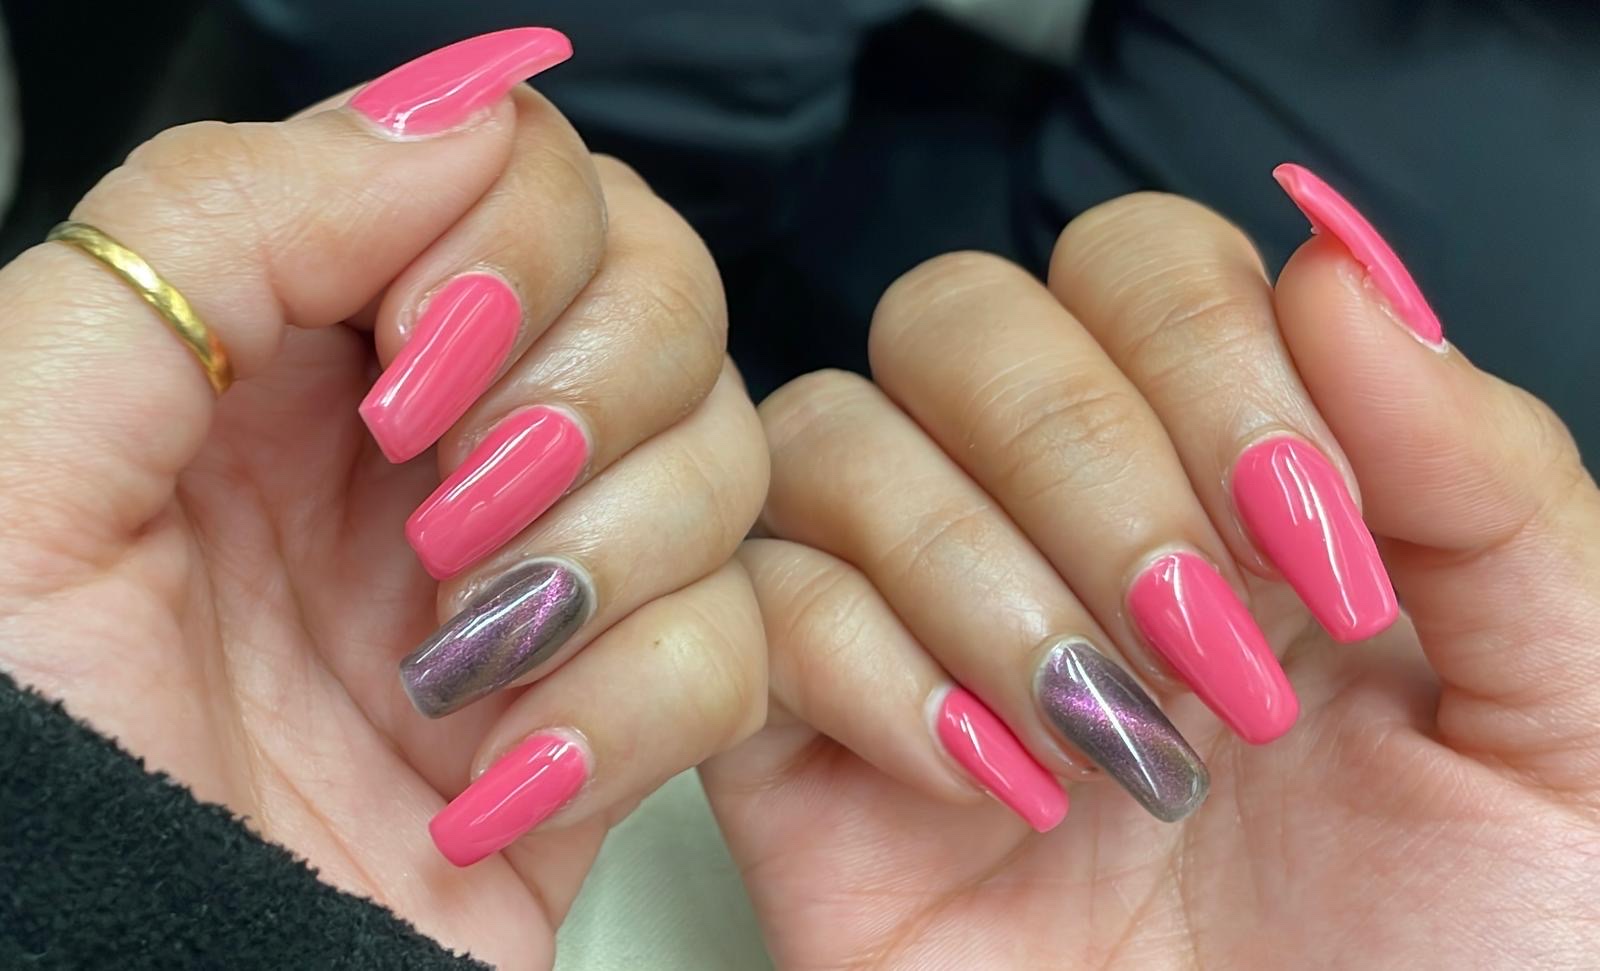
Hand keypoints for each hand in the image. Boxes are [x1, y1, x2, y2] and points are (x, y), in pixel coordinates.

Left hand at [0, 30, 766, 969]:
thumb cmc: (29, 785)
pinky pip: (738, 645)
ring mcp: (537, 574)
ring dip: (610, 558)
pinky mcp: (610, 709)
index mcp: (296, 343)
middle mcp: (434, 444)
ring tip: (454, 663)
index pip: (518, 173)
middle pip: (662, 293)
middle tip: (460, 500)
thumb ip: (216, 220)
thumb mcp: (29, 449)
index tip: (417, 356)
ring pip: (725, 456)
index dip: (515, 242)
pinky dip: (637, 710)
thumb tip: (462, 107)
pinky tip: (500, 775)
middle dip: (592, 391)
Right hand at [704, 173, 1599, 966]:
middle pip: (958, 317)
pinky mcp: (803, 752)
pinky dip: (856, 670)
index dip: (1204, 357)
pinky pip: (747, 606)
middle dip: (1080, 463)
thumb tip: (1342, 268)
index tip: (1310, 548)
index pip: (1140, 264)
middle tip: (1200, 657)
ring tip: (1102, 747)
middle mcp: (1058, 528)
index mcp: (1232, 484)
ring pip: (828, 435)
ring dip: (970, 573)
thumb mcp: (1565, 725)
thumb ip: (1485, 484)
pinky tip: (980, 790)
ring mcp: (918, 628)